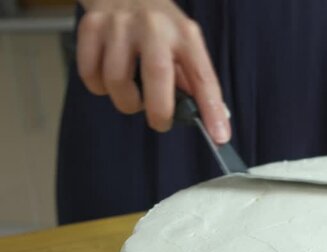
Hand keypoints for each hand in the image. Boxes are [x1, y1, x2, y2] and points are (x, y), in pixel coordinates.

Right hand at [76, 0, 229, 142]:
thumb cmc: (159, 25)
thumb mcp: (183, 43)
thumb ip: (192, 78)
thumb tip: (209, 118)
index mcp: (184, 34)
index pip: (202, 76)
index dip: (211, 109)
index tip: (219, 135)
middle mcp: (154, 26)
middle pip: (157, 75)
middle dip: (159, 110)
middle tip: (160, 123)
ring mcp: (119, 25)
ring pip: (116, 80)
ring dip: (126, 101)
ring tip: (133, 97)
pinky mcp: (91, 27)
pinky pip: (90, 74)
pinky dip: (99, 87)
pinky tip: (109, 79)